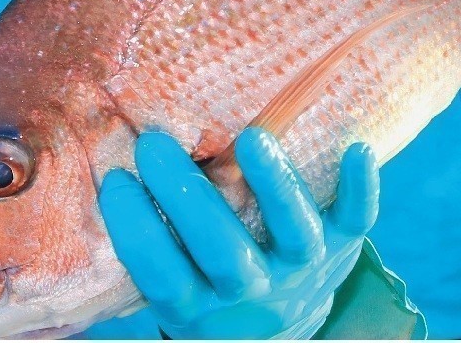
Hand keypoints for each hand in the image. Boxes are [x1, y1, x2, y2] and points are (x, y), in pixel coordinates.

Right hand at [98, 128, 378, 339]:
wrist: (275, 326)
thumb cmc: (204, 282)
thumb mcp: (172, 280)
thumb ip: (151, 235)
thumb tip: (98, 155)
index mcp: (199, 305)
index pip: (163, 275)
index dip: (136, 230)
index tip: (114, 179)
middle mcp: (252, 292)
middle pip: (224, 253)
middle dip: (188, 198)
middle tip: (155, 144)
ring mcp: (301, 270)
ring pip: (294, 236)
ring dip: (275, 187)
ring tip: (251, 136)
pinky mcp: (342, 248)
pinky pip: (357, 222)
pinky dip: (362, 189)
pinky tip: (357, 148)